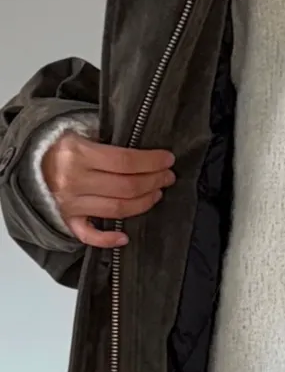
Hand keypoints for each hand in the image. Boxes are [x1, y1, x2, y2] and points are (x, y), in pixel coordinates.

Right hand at [42, 132, 175, 247]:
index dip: (152, 162)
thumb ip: (109, 142)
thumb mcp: (81, 132)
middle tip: (167, 177)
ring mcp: (70, 203)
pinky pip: (89, 235)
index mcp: (78, 153)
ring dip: (144, 203)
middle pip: (127, 186)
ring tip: (157, 193)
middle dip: (154, 181)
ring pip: (118, 209)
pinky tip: (125, 237)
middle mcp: (74, 180)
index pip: (126, 161)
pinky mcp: (67, 219)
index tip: (168, 160)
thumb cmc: (62, 145)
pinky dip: (108, 239)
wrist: (29, 160)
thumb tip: (146, 152)